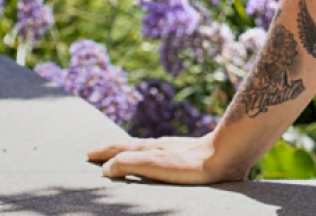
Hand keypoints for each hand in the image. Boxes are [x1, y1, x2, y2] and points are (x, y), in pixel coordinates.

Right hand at [88, 132, 248, 184]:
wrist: (226, 154)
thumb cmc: (190, 163)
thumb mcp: (154, 163)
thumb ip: (129, 164)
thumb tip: (105, 168)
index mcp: (150, 149)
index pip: (121, 149)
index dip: (104, 153)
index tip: (89, 154)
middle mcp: (161, 146)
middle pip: (132, 147)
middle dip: (114, 151)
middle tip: (98, 153)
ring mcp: (175, 150)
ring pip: (147, 150)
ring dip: (131, 154)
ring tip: (124, 157)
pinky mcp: (189, 158)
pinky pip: (162, 157)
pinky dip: (150, 159)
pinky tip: (161, 163)